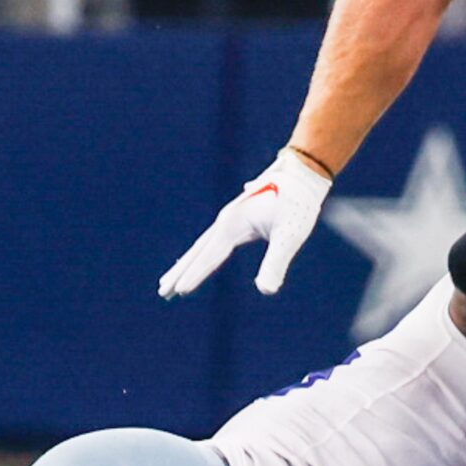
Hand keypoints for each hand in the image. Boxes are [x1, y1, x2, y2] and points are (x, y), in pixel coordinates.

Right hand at [159, 147, 333, 297]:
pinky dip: (202, 253)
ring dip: (187, 263)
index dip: (195, 276)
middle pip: (198, 251)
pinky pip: (213, 241)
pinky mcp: (238, 218)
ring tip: (172, 280)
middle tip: (163, 292)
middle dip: (180, 272)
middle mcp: (226, 220)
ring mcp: (230, 218)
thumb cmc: (298, 205)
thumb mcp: (290, 237)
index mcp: (233, 225)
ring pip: (203, 245)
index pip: (209, 256)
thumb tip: (266, 290)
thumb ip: (276, 264)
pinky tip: (199, 259)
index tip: (178, 292)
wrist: (302, 173)